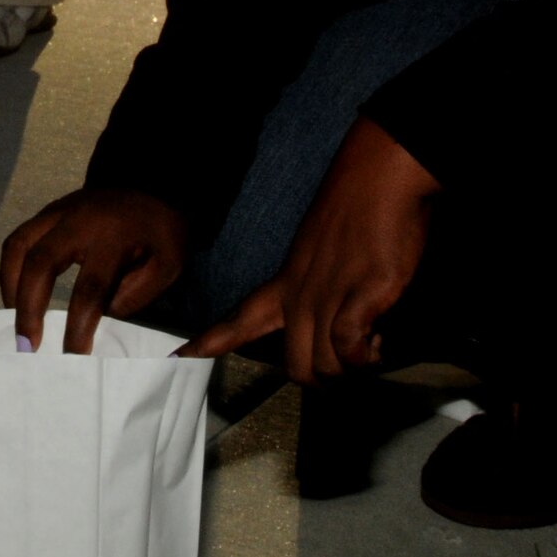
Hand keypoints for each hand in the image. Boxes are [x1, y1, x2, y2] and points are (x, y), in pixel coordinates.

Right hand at [0, 189, 187, 354]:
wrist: (155, 183)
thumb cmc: (162, 230)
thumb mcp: (168, 264)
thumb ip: (136, 294)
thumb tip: (100, 316)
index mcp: (112, 238)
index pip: (90, 289)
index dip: (78, 328)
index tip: (73, 358)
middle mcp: (77, 222)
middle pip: (40, 263)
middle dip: (29, 309)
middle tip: (26, 347)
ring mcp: (58, 212)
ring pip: (18, 246)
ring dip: (12, 287)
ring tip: (14, 322)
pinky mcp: (48, 211)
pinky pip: (19, 238)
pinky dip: (10, 267)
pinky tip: (15, 294)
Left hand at [182, 118, 436, 381]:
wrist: (379, 175)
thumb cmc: (354, 208)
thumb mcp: (317, 249)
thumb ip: (316, 284)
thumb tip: (330, 316)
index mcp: (287, 282)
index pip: (240, 319)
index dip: (210, 342)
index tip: (178, 357)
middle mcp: (301, 295)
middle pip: (296, 364)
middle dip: (320, 381)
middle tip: (343, 377)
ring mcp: (328, 297)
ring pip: (323, 364)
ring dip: (349, 369)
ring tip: (371, 349)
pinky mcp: (360, 297)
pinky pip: (349, 347)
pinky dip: (365, 356)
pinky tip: (378, 341)